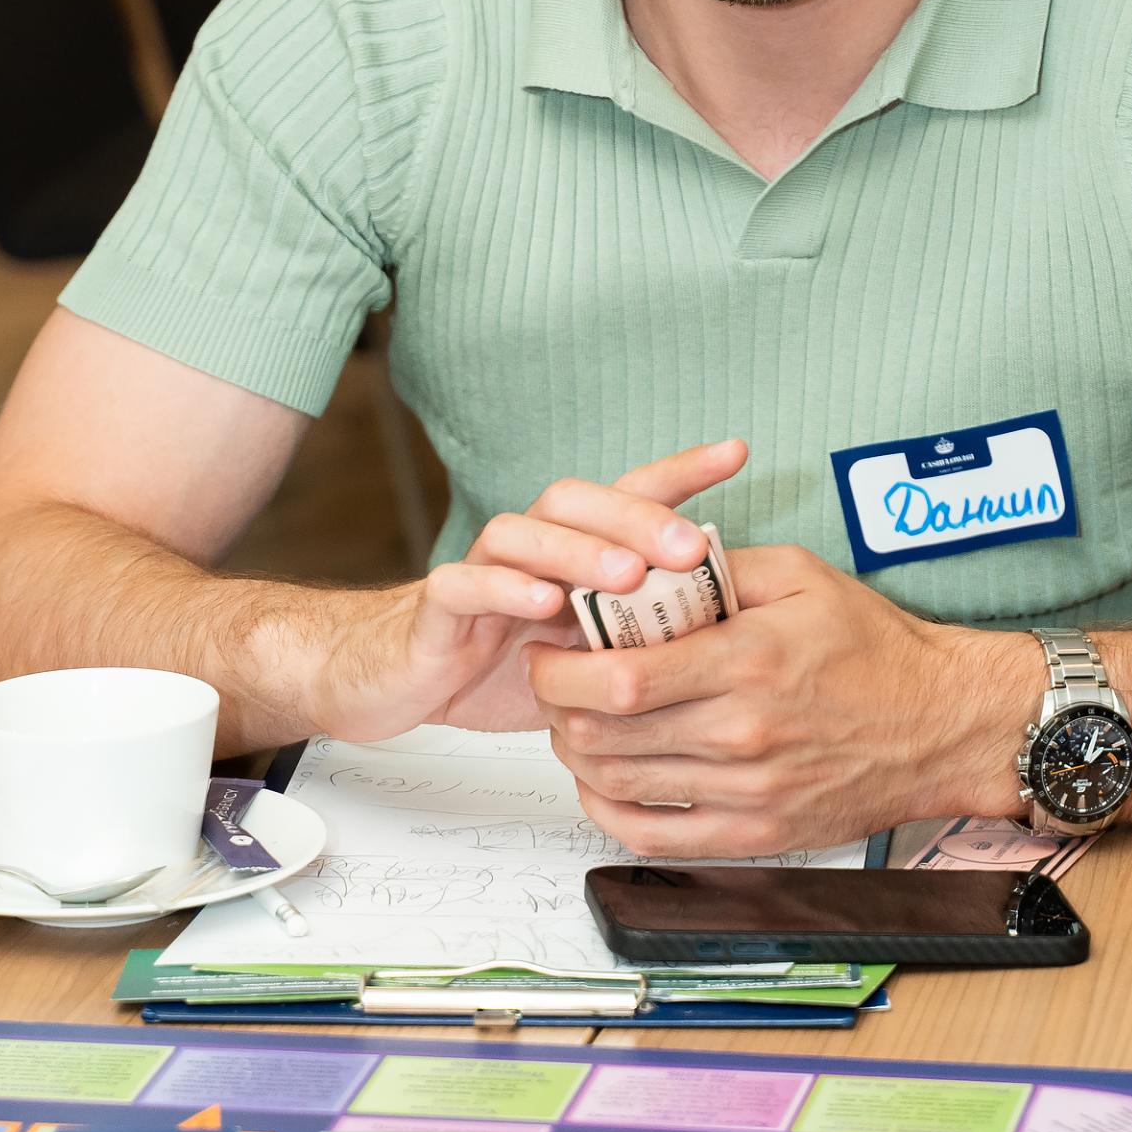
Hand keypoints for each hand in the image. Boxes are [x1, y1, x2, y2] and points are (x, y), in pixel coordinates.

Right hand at [311, 438, 747, 739]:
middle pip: (577, 501)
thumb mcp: (584, 656)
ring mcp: (479, 571)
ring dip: (579, 549)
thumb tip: (728, 646)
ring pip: (523, 532)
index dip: (679, 471)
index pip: (626, 495)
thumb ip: (638, 640)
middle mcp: (526, 548)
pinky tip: (544, 604)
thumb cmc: (498, 662)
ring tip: (627, 576)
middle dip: (637, 518)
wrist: (396, 679)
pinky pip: (464, 584)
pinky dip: (505, 588)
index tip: (735, 452)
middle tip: (690, 548)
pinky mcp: (437, 608)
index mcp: (568, 552)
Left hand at [528, 541, 1044, 852]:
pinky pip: (651, 837)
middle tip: (552, 677)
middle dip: (556, 704)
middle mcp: (741, 734)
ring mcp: (747, 794)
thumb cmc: (877, 648)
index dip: (560, 667)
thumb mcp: (801, 575)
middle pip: (603, 734)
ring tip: (574, 718)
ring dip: (574, 751)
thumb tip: (643, 563)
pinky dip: (607, 809)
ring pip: (617, 783)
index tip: (549, 646)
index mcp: (747, 661)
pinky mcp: (755, 836)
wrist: (944, 724)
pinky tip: (600, 779)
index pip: (617, 678)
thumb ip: (717, 566)